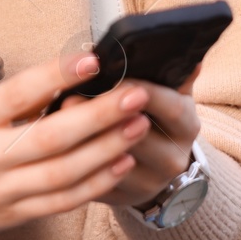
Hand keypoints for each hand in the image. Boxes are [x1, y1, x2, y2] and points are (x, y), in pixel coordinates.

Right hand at [0, 54, 153, 239]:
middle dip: (99, 115)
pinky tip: (120, 162)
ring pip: (63, 172)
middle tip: (135, 94)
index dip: (56, 75)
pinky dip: (95, 183)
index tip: (92, 59)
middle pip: (51, 137)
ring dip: (107, 148)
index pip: (17, 94)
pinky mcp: (10, 215)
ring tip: (139, 125)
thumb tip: (55, 83)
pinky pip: (61, 201)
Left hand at [63, 66, 201, 209]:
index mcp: (186, 124)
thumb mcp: (169, 93)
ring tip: (56, 120)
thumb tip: (178, 41)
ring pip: (113, 162)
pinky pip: (96, 183)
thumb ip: (169, 72)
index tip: (109, 77)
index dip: (135, 90)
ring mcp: (148, 182)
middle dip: (102, 116)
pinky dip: (75, 164)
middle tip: (69, 99)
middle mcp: (173, 157)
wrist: (156, 168)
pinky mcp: (122, 198)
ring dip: (83, 140)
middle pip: (137, 136)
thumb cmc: (155, 118)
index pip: (168, 105)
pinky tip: (55, 147)